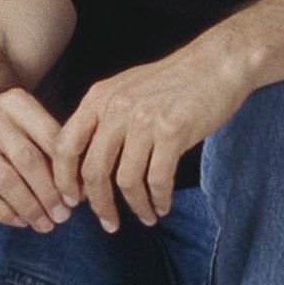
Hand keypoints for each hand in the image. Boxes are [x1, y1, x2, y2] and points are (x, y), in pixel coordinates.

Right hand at [0, 83, 73, 231]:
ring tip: (45, 224)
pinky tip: (20, 222)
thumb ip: (49, 147)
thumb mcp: (25, 121)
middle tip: (63, 216)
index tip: (77, 196)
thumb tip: (79, 189)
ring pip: (5, 179)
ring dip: (29, 207)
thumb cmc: (3, 128)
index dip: (66, 170)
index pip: (49, 136)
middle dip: (49, 193)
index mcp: (16, 102)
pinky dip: (3, 212)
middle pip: (28, 159)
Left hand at [53, 35, 251, 234]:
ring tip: (144, 217)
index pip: (66, 145)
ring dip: (135, 206)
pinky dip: (158, 199)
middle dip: (98, 203)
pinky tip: (162, 206)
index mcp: (100, 97)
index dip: (64, 179)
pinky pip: (158, 179)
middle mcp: (117, 107)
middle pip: (93, 169)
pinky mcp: (173, 131)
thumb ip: (104, 118)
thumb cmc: (175, 79)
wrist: (218, 62)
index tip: (74, 200)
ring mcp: (145, 119)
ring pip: (126, 179)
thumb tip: (86, 165)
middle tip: (108, 222)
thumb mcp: (127, 88)